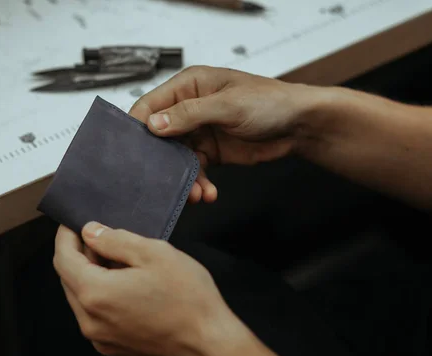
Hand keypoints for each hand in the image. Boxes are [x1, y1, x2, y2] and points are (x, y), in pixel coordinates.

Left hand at [52, 222, 252, 355]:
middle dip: (80, 255)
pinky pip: (96, 316)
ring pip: (82, 298)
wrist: (209, 343)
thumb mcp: (154, 253)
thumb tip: (91, 232)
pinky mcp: (114, 348)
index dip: (66, 236)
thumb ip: (115, 239)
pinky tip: (127, 286)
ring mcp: (101, 339)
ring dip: (92, 276)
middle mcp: (90, 321)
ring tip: (119, 261)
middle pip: (69, 279)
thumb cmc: (188, 298)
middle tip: (101, 237)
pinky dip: (103, 297)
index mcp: (96, 294)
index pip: (63, 259)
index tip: (74, 223)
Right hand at [129, 66, 321, 203]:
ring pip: (177, 158)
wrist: (299, 126)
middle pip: (161, 136)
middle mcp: (190, 108)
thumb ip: (190, 114)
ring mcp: (201, 132)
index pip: (151, 104)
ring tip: (194, 192)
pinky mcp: (212, 152)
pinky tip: (207, 193)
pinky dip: (199, 183)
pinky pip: (196, 170)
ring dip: (183, 178)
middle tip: (161, 181)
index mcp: (189, 86)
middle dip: (161, 161)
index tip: (132, 152)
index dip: (139, 127)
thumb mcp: (228, 105)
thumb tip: (154, 124)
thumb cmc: (269, 102)